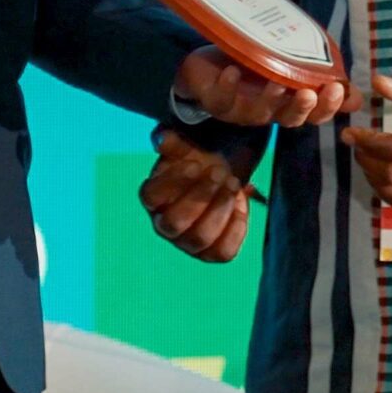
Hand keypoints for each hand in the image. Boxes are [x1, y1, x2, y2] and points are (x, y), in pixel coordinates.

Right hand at [139, 128, 255, 261]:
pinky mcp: (212, 253)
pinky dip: (236, 229)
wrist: (223, 172)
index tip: (195, 164)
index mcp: (153, 198)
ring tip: (234, 184)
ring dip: (220, 209)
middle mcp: (165, 225)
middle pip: (174, 223)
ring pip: (200, 239)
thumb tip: (162, 139)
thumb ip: (172, 140)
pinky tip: (241, 203)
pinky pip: (223, 252)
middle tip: (219, 172)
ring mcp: (188, 243)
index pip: (151, 197)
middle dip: (200, 197)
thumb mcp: (185, 144)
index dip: (173, 182)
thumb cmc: (198, 158)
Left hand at [176, 45, 356, 127]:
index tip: (337, 89)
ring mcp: (242, 110)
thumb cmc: (250, 66)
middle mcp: (269, 112)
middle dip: (302, 108)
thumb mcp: (287, 67)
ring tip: (276, 83)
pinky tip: (233, 72)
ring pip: (260, 113)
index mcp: (288, 105)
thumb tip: (359, 97)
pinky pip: (223, 100)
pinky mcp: (216, 102)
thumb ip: (318, 79)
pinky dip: (228, 86)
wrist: (204, 68)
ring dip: (270, 99)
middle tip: (311, 94)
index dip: (327, 107)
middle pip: (290, 119)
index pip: (314, 114)